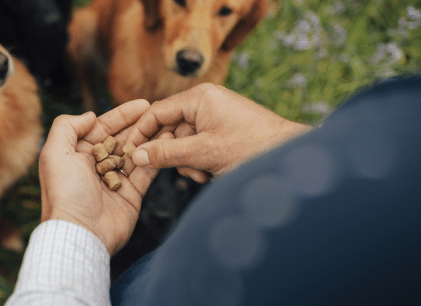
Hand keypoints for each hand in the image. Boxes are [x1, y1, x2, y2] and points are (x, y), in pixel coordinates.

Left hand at [38, 99, 158, 254]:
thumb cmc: (64, 194)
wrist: (81, 233)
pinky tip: (168, 144)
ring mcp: (115, 180)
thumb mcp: (54, 154)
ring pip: (136, 153)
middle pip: (122, 138)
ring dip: (151, 138)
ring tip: (168, 124)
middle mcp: (96, 165)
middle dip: (140, 124)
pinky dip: (156, 157)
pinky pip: (146, 172)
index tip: (142, 103)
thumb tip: (89, 115)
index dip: (122, 114)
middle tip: (160, 112)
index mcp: (77, 154)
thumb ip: (67, 127)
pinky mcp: (131, 194)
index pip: (103, 127)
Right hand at [127, 83, 311, 182]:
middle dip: (171, 153)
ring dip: (187, 161)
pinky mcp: (224, 130)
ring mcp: (216, 116)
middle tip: (176, 170)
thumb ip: (166, 154)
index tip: (129, 152)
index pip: (156, 112)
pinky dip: (200, 161)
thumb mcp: (202, 153)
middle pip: (169, 128)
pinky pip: (199, 145)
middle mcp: (206, 102)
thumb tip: (136, 155)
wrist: (290, 158)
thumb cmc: (252, 149)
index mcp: (199, 97)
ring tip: (203, 173)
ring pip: (183, 140)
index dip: (140, 133)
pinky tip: (211, 173)